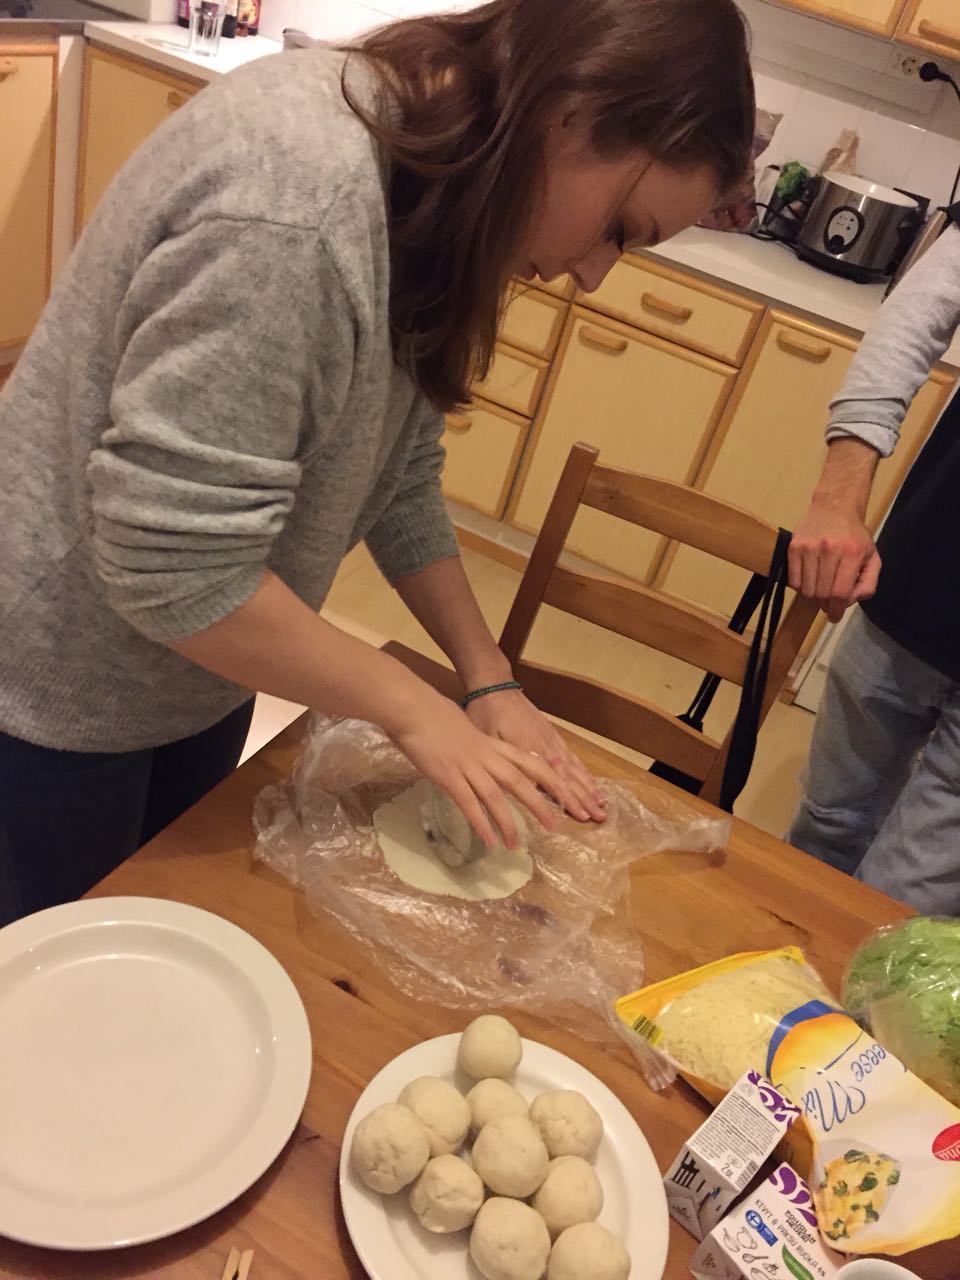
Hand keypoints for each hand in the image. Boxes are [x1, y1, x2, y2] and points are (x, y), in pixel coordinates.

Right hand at [386, 690, 591, 849]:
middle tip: (554, 827)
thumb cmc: (436, 716)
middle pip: (520, 782)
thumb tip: (487, 758)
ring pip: (496, 797)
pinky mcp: (448, 776)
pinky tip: (488, 841)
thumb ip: (481, 746)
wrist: (414, 708)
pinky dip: (480, 823)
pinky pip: (468, 803)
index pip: (530, 761)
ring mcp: (467, 766)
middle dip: (539, 805)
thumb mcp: (468, 730)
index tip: (566, 794)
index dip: (550, 778)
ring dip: (508, 823)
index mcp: (493, 744)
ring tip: (516, 846)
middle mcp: (486, 756)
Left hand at [466, 689, 604, 823]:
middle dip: (585, 798)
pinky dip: (583, 771)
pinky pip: (572, 756)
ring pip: (574, 768)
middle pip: (569, 777)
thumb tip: (525, 787)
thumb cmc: (486, 714)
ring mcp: (552, 740)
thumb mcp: (487, 738)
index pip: (553, 781)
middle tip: (600, 817)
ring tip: (602, 804)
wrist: (495, 687)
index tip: (580, 817)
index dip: (567, 800)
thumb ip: (505, 761)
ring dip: (588, 787)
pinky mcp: (552, 735)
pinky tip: (591, 781)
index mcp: (530, 749)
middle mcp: (546, 747)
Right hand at [788, 503, 880, 622]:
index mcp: (852, 552)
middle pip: (821, 593)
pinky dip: (800, 587)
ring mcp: (809, 547)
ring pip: (806, 589)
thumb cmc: (855, 535)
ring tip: (819, 592)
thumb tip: (849, 602)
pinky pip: (793, 580)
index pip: (839, 592)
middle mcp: (829, 549)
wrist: (834, 507)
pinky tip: (809, 581)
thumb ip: (868, 583)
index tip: (834, 617)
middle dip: (825, 605)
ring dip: (812, 597)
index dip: (836, 610)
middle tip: (828, 605)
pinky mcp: (793, 546)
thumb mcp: (872, 557)